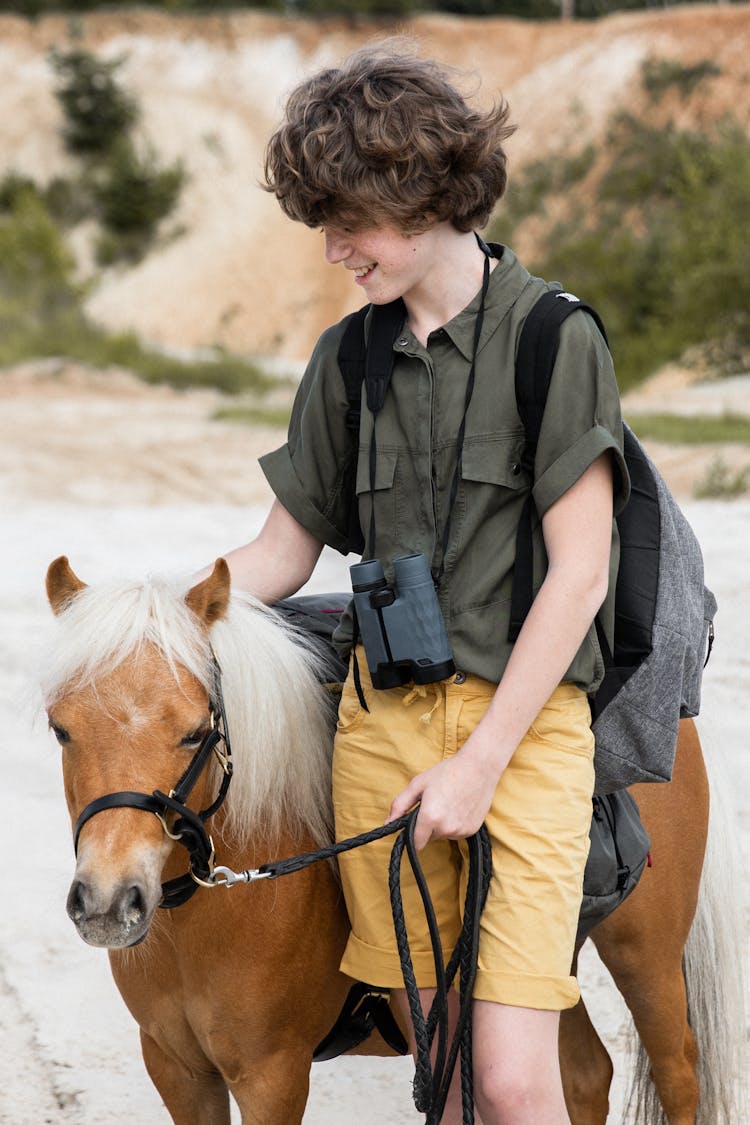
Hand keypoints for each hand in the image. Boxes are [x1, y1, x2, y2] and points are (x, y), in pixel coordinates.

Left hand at [387, 732, 505, 850]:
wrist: (479, 767)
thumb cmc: (447, 772)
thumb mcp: (418, 784)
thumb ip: (400, 805)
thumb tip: (387, 823)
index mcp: (430, 818)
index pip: (415, 843)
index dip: (412, 836)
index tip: (413, 826)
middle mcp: (446, 828)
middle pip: (429, 838)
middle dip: (427, 826)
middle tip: (434, 804)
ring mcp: (461, 831)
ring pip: (443, 835)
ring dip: (442, 825)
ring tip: (449, 803)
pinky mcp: (472, 831)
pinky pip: (457, 833)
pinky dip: (455, 824)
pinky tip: (459, 807)